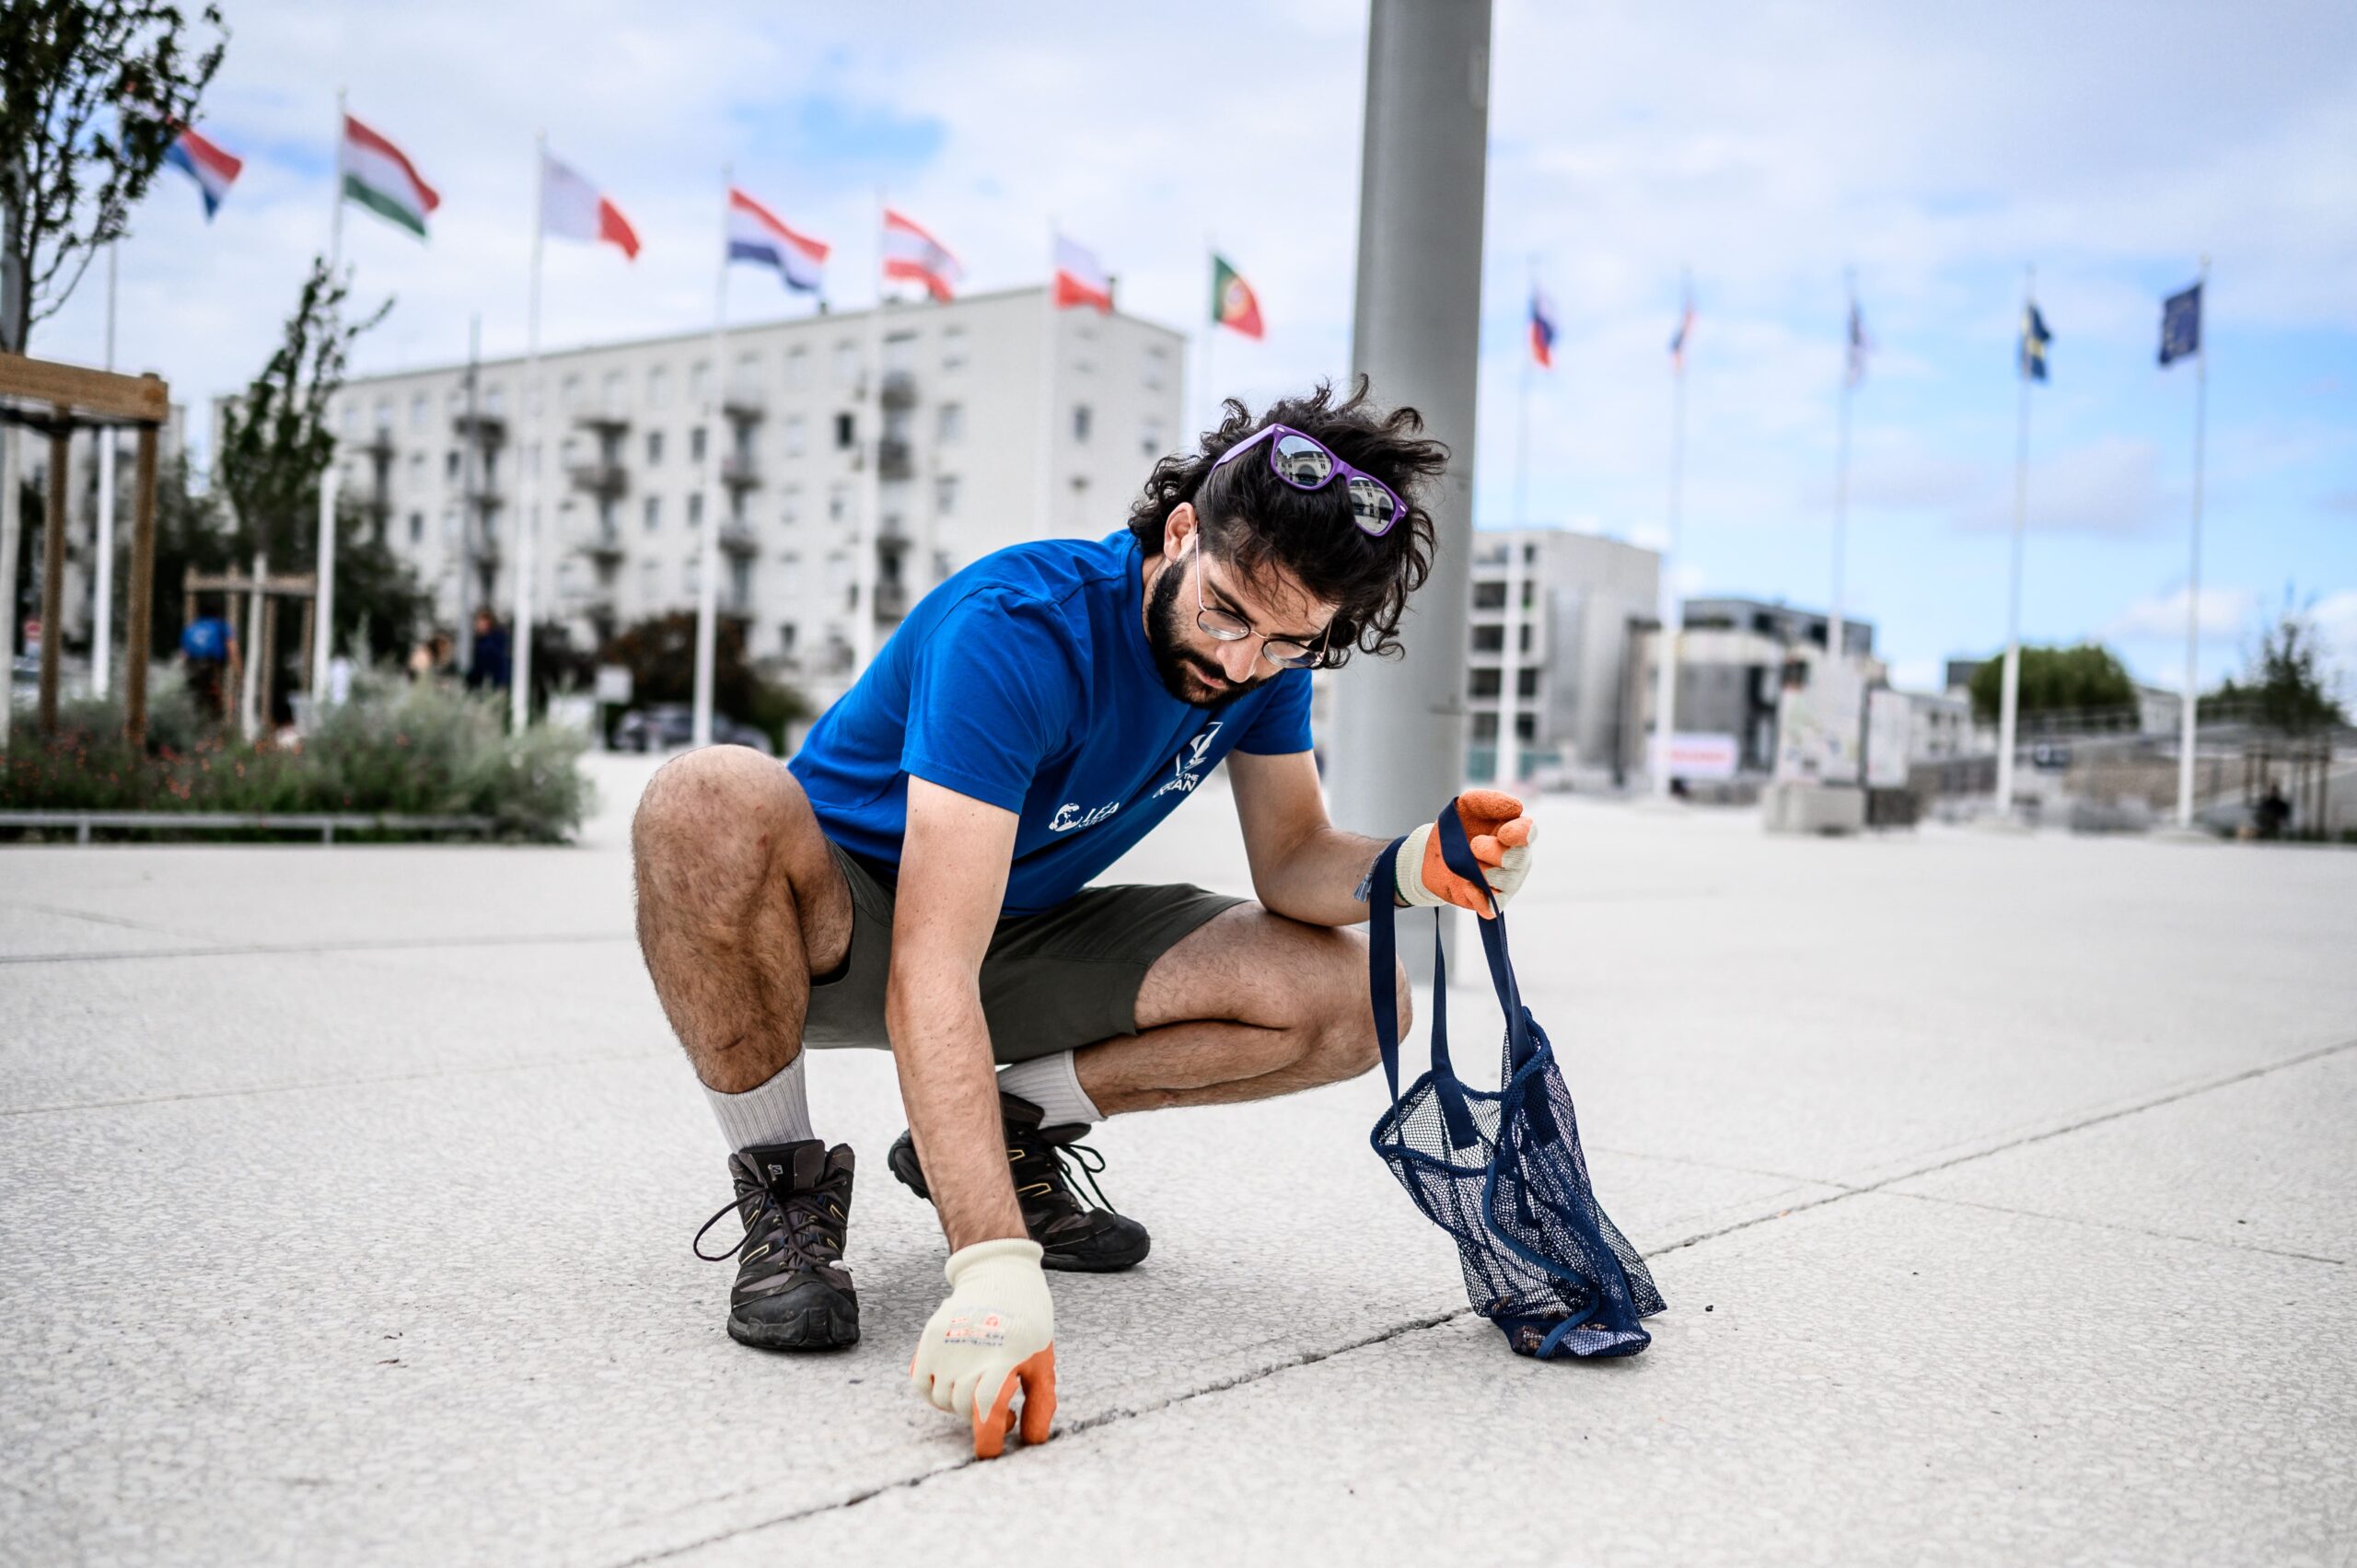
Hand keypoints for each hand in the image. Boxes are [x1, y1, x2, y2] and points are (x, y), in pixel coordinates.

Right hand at [910, 1238, 1057, 1457]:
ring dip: (959, 1405)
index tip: (990, 1452)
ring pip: (943, 1398)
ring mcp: (947, 1345)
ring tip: (979, 1391)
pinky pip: (921, 1384)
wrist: (1001, 1277)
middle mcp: (972, 1352)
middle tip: (1001, 1412)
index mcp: (1005, 1358)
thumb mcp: (1043, 1363)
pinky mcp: (930, 1339)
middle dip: (981, 1419)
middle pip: (964, 1407)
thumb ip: (1040, 1404)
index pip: (987, 1411)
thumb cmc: (1028, 1326)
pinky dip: (934, 1393)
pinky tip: (954, 1385)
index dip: (987, 1440)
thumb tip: (1032, 1441)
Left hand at [1394, 790, 1535, 919]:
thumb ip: (1490, 800)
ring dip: (1486, 874)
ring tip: (1469, 865)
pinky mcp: (1489, 901)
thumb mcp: (1467, 805)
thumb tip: (1517, 807)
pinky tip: (1467, 885)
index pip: (1530, 832)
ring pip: (1508, 884)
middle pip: (1520, 859)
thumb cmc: (1457, 826)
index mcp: (1514, 832)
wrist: (1431, 852)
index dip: (1521, 834)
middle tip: (1474, 846)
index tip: (1503, 833)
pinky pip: (1492, 906)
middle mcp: (1516, 858)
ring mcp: (1506, 882)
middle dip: (1496, 854)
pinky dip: (1479, 897)